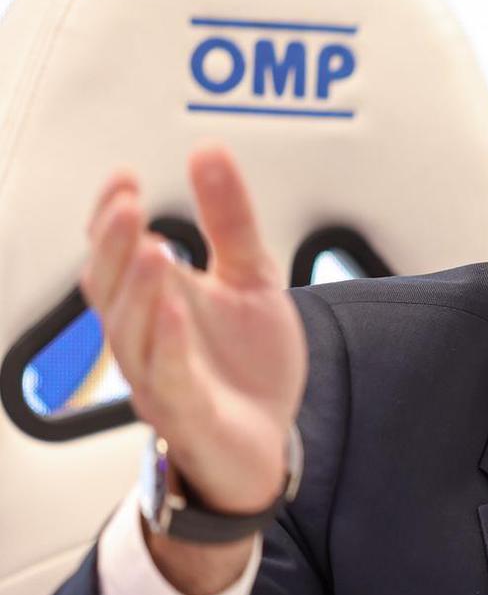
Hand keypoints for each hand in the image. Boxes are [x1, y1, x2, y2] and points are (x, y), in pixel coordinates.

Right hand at [81, 143, 306, 520]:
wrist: (270, 441)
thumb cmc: (248, 367)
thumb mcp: (252, 277)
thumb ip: (231, 219)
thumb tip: (209, 153)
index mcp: (155, 301)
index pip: (117, 253)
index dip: (111, 216)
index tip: (125, 180)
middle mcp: (146, 337)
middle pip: (110, 287)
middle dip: (114, 245)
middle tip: (128, 206)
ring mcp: (160, 377)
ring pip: (130, 332)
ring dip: (139, 288)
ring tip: (153, 248)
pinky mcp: (186, 413)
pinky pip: (166, 378)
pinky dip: (167, 343)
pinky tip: (173, 312)